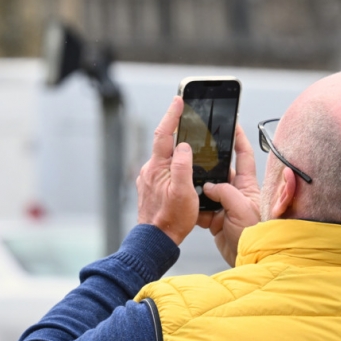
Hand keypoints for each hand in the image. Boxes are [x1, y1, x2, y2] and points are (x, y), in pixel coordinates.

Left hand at [136, 97, 198, 244]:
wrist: (156, 240)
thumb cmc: (172, 219)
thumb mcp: (183, 191)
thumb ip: (182, 165)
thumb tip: (183, 146)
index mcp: (158, 167)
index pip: (164, 134)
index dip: (172, 115)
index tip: (179, 100)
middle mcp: (150, 170)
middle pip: (164, 143)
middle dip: (176, 129)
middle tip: (187, 117)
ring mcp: (149, 179)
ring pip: (165, 157)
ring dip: (176, 150)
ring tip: (191, 146)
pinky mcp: (151, 188)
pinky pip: (164, 169)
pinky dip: (174, 164)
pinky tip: (183, 171)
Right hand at [197, 125, 259, 265]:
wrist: (249, 260)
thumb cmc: (255, 235)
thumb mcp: (242, 209)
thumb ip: (225, 193)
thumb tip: (209, 186)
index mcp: (248, 186)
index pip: (244, 155)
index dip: (238, 139)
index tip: (231, 124)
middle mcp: (237, 192)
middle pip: (221, 171)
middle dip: (209, 164)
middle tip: (196, 153)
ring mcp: (226, 205)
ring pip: (208, 189)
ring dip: (198, 187)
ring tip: (187, 180)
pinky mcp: (216, 219)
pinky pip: (201, 208)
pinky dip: (194, 207)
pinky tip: (186, 204)